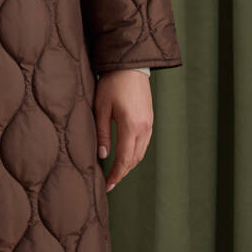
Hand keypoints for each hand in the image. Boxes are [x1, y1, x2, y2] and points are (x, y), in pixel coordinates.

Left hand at [94, 70, 153, 191]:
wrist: (130, 65)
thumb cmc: (112, 83)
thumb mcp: (101, 108)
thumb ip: (103, 133)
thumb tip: (103, 156)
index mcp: (131, 126)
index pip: (124, 159)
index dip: (116, 175)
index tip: (107, 186)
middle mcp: (144, 128)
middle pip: (135, 159)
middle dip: (122, 173)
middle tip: (110, 182)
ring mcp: (150, 124)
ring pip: (141, 153)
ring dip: (129, 164)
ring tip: (116, 171)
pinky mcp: (150, 119)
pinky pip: (144, 143)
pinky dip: (135, 153)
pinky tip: (125, 154)